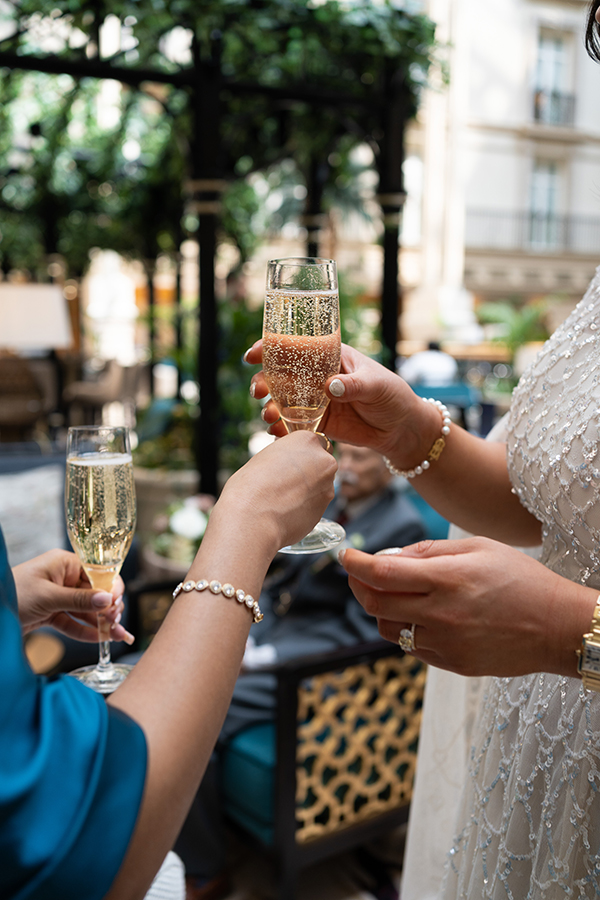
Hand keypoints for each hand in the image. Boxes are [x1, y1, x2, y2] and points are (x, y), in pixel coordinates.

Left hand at [12, 549, 132, 643]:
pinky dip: (86, 631)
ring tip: (117, 635)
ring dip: (102, 623)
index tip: (117, 603)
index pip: (97, 572)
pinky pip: (74, 622)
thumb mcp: (47, 597)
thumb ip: (79, 600)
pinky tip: (100, 638)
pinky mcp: (52, 613)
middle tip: (116, 622)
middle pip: (95, 593)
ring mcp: (59, 596)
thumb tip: (107, 600)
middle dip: (108, 608)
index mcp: (64, 563)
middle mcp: (64, 578)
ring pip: (87, 610)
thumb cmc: (12, 593)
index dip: (110, 587)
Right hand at [217, 430, 336, 554]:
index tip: (289, 462)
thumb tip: (287, 465)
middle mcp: (324, 461)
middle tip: (285, 481)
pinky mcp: (324, 510)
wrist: (252, 518)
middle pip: (321, 463)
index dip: (301, 453)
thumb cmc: (250, 485)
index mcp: (308, 440)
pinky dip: (305, 507)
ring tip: (282, 500)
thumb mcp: (265, 457)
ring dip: (307, 490)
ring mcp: (327, 487)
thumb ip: (284, 457)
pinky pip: (315, 504)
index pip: (312, 442)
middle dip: (308, 471)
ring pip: (320, 485)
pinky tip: (286, 511)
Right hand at [246, 341, 437, 463]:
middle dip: (263, 381)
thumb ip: (353, 385)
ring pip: (282, 401)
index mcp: (329, 356)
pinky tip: (277, 433)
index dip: (270, 348)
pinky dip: (281, 429)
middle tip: (259, 392)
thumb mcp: (376, 385)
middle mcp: (316, 377)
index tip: (253, 355)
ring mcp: (314, 400)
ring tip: (269, 416)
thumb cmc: (392, 396)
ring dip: (269, 407)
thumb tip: (330, 386)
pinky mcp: (317, 423)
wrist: (401, 429)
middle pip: (280, 374)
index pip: (295, 347)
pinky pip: (292, 424)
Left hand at [339, 537, 596, 678]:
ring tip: (394, 595)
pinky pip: (410, 647)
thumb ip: (428, 552)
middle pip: (376, 604)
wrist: (557, 627)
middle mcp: (442, 614)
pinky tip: (422, 616)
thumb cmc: (520, 578)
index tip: (344, 556)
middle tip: (360, 574)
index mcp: (448, 579)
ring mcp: (446, 644)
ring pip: (387, 629)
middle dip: (360, 586)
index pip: (382, 573)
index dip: (355, 564)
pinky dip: (405, 629)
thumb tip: (386, 558)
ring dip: (380, 610)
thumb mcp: (478, 548)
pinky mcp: (452, 664)